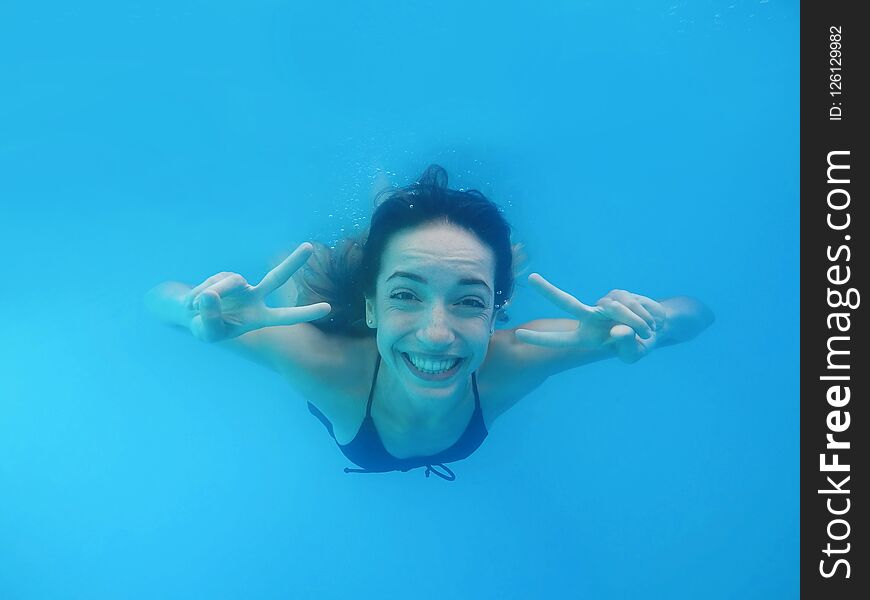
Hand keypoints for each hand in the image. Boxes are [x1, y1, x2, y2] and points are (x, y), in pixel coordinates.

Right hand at [184, 242, 330, 341]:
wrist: (191, 314)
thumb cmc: (206, 327)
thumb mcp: (208, 331)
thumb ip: (211, 318)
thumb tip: (211, 293)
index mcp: (259, 318)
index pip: (285, 316)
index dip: (305, 313)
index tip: (328, 308)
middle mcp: (255, 298)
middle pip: (277, 278)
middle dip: (292, 263)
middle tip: (310, 246)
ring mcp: (242, 285)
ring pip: (228, 284)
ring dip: (209, 296)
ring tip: (196, 308)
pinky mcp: (226, 276)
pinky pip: (212, 283)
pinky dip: (199, 295)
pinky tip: (195, 302)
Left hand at [515, 273, 666, 362]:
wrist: (657, 327)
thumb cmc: (638, 344)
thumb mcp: (633, 353)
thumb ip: (625, 346)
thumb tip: (617, 330)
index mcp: (586, 338)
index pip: (560, 339)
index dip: (540, 339)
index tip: (519, 334)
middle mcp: (589, 318)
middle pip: (567, 303)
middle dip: (549, 291)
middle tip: (531, 278)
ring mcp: (602, 304)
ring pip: (615, 309)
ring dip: (636, 322)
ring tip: (646, 331)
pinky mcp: (617, 294)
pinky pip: (630, 304)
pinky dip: (642, 315)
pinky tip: (648, 320)